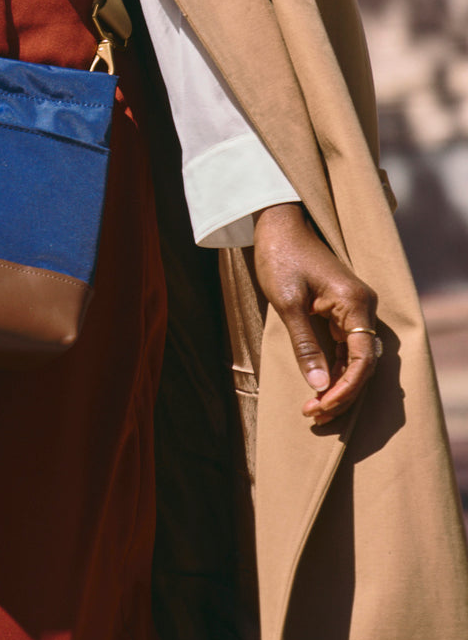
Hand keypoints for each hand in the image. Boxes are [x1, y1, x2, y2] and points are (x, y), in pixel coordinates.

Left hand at [252, 202, 378, 425]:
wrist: (277, 225)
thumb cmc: (281, 257)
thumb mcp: (288, 303)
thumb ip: (305, 344)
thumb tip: (319, 386)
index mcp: (355, 303)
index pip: (362, 359)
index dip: (345, 388)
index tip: (321, 406)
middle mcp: (362, 307)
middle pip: (362, 363)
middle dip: (340, 393)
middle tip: (314, 414)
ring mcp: (353, 309)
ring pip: (353, 359)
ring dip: (336, 385)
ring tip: (313, 409)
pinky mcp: (341, 310)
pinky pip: (344, 348)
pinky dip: (332, 369)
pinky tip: (317, 388)